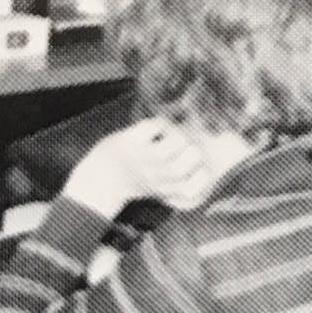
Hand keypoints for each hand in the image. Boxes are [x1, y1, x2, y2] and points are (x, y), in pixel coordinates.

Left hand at [63, 119, 219, 218]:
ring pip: (174, 142)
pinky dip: (158, 122)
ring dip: (177, 133)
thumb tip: (209, 170)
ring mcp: (143, 157)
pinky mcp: (130, 141)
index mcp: (169, 187)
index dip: (203, 175)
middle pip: (188, 160)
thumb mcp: (163, 190)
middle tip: (185, 145)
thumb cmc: (139, 180)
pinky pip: (151, 126)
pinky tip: (155, 129)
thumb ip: (185, 185)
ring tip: (170, 134)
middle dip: (193, 149)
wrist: (101, 180)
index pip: (196, 186)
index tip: (198, 168)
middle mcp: (157, 174)